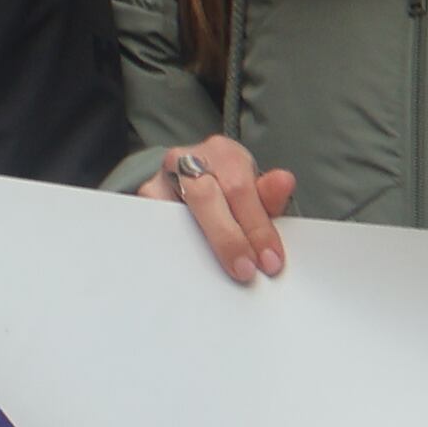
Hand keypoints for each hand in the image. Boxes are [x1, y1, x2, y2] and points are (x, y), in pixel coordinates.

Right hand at [141, 132, 296, 284]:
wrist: (193, 184)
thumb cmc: (230, 193)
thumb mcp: (255, 193)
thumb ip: (270, 194)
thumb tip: (284, 181)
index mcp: (223, 153)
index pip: (240, 188)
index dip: (257, 227)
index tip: (269, 261)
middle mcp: (188, 158)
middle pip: (205, 197)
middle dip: (229, 239)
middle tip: (245, 271)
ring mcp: (160, 177)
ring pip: (175, 211)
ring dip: (196, 244)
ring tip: (216, 273)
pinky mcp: (143, 198)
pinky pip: (155, 223)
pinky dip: (171, 246)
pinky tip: (186, 265)